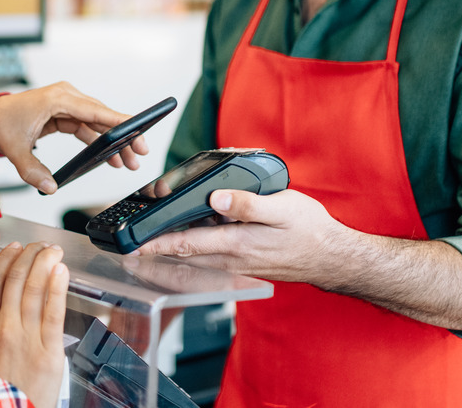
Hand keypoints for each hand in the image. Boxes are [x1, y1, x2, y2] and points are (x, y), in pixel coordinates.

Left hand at [0, 82, 148, 193]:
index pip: (94, 110)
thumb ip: (32, 170)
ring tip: (128, 161)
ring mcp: (67, 104)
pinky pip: (89, 127)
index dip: (117, 121)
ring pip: (98, 123)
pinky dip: (99, 142)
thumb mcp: (14, 148)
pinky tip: (110, 157)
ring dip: (113, 142)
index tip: (137, 129)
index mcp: (57, 98)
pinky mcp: (66, 113)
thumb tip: (49, 187)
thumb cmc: (1, 122)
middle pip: (102, 116)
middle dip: (122, 136)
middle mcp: (66, 96)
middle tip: (140, 152)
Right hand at [0, 242, 69, 407]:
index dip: (6, 258)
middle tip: (40, 245)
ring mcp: (25, 336)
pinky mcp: (47, 349)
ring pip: (34, 289)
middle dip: (30, 255)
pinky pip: (53, 312)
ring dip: (45, 264)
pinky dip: (57, 288)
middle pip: (16, 279)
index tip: (15, 248)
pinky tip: (61, 272)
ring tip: (53, 251)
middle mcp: (3, 326)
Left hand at [135, 189, 348, 287]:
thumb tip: (215, 199)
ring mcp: (236, 261)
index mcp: (236, 243)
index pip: (185, 244)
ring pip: (194, 256)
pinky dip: (191, 249)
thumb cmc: (310, 232)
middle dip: (154, 248)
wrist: (331, 258)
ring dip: (170, 249)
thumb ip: (246, 205)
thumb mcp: (282, 209)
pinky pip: (209, 256)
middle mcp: (231, 257)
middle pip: (182, 253)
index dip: (154, 244)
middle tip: (129, 244)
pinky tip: (188, 237)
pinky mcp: (243, 260)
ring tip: (148, 239)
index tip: (130, 246)